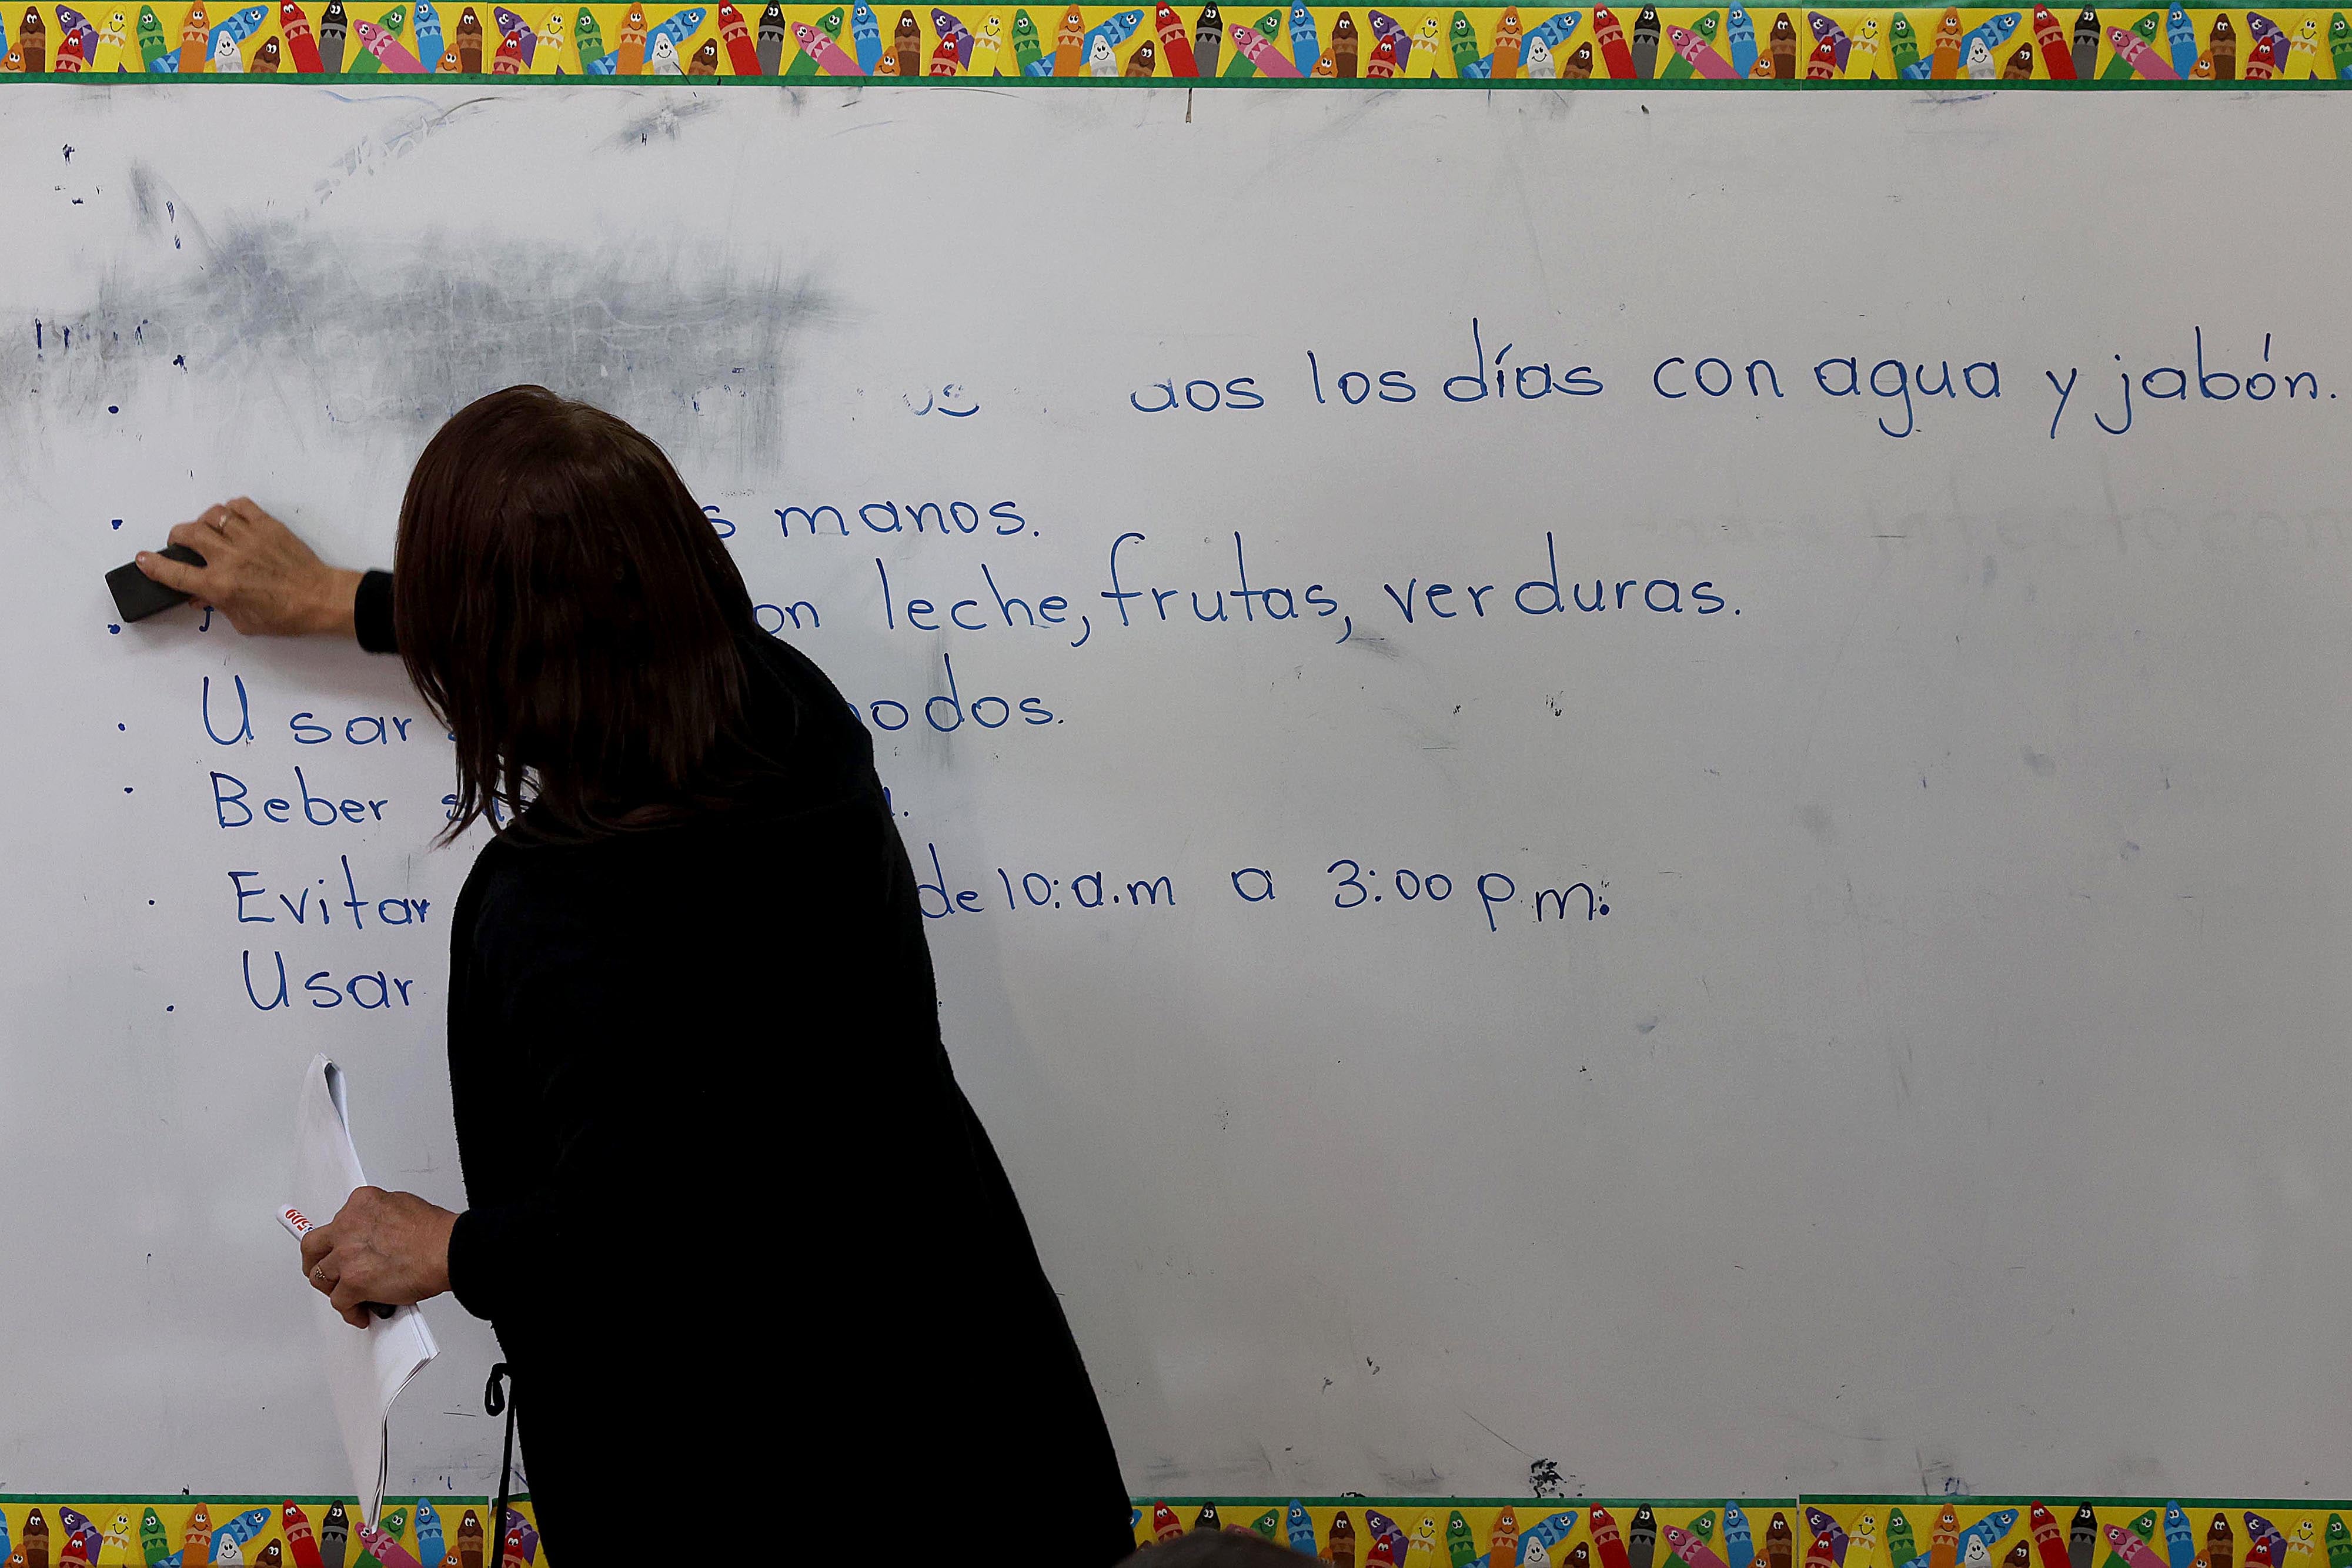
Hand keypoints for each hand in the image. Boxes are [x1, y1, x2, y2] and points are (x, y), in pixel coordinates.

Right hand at [136, 497, 362, 637]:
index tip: (143, 559)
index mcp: (219, 585)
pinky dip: (231, 510)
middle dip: (177, 537)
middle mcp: (229, 558)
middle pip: (186, 533)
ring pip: (211, 515)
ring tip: (211, 532)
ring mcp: (248, 538)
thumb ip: (216, 605)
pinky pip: (240, 505)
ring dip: (205, 522)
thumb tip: (197, 595)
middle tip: (183, 544)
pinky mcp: (267, 525)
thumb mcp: (243, 621)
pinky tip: (233, 521)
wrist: (320, 598)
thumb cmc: (285, 615)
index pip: (173, 572)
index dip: (153, 565)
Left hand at [300, 1187, 457, 1328]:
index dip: (339, 1239)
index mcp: (361, 1203)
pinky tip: (360, 1313)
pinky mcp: (353, 1282)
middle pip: (313, 1246)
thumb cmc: (434, 1233)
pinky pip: (339, 1302)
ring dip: (333, 1288)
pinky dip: (350, 1311)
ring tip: (345, 1295)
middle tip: (324, 1270)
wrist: (448, 1251)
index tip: (337, 1244)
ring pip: (321, 1276)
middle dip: (315, 1261)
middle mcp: (347, 1226)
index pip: (337, 1221)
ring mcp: (347, 1255)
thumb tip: (377, 1232)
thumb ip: (379, 1217)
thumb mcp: (403, 1205)